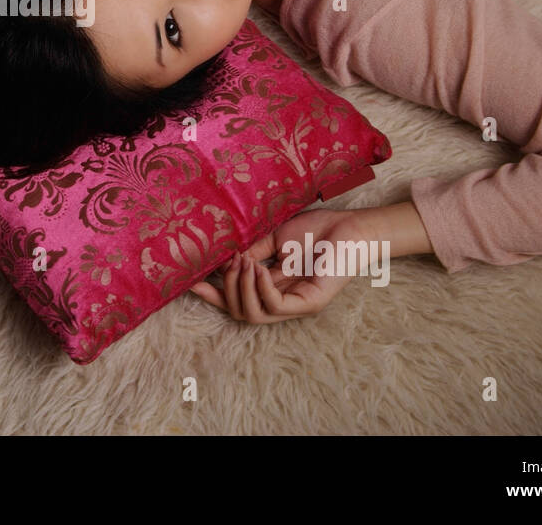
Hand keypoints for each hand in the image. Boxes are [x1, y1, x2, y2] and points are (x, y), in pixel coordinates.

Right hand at [189, 207, 365, 322]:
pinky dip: (261, 288)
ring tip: (244, 262)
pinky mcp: (310, 303)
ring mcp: (297, 305)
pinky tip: (259, 269)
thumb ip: (251, 251)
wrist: (350, 227)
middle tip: (227, 263)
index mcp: (273, 287)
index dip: (214, 295)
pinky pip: (275, 306)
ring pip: (254, 315)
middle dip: (226, 290)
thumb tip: (221, 259)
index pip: (238, 300)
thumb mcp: (273, 239)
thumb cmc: (317, 230)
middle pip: (241, 313)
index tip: (191, 282)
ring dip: (242, 287)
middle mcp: (284, 301)